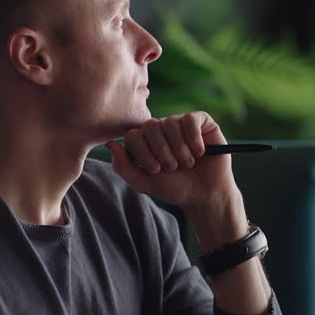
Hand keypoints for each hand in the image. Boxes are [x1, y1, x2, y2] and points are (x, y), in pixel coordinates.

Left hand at [106, 112, 236, 212]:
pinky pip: (191, 119)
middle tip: (173, 167)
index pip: (133, 134)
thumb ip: (123, 166)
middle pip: (151, 126)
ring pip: (171, 122)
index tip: (156, 170)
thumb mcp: (144, 182)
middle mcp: (162, 128)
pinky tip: (199, 152)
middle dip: (161, 151)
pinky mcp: (202, 122)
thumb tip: (110, 143)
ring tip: (188, 164)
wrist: (204, 195)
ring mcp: (181, 123)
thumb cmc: (174, 188)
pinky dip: (193, 138)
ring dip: (179, 149)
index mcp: (146, 140)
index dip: (143, 152)